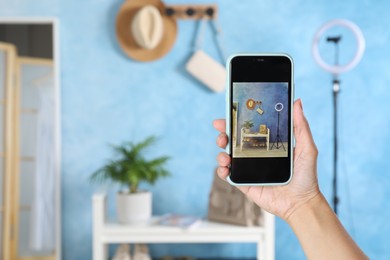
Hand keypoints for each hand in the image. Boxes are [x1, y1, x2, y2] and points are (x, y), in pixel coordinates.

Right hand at [213, 99, 319, 220]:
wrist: (301, 203)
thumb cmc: (306, 176)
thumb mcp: (307, 147)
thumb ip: (300, 126)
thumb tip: (297, 101)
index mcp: (266, 144)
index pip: (247, 129)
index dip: (235, 121)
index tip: (228, 114)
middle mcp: (255, 155)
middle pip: (233, 141)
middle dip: (223, 135)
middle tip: (222, 135)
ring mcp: (248, 169)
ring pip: (227, 156)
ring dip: (221, 152)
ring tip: (226, 155)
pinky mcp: (243, 183)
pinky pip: (227, 174)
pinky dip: (221, 170)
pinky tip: (225, 167)